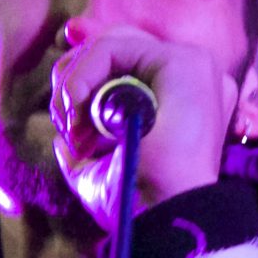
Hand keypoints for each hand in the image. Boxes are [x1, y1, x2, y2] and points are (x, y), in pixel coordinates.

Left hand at [47, 27, 236, 232]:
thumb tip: (64, 136)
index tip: (63, 86)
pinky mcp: (184, 61)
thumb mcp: (102, 171)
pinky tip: (80, 108)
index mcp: (184, 102)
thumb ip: (85, 146)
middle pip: (121, 45)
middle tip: (66, 121)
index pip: (131, 62)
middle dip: (77, 72)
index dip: (90, 65)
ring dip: (77, 81)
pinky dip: (84, 75)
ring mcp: (193, 66)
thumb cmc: (139, 203)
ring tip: (75, 127)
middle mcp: (194, 79)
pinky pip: (114, 47)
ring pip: (114, 43)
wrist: (164, 214)